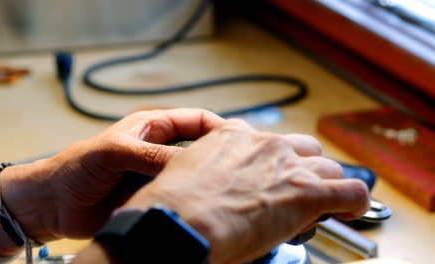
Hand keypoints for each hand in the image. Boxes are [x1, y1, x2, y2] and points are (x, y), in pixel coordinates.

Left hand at [0, 109, 224, 243]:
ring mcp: (158, 175)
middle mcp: (160, 150)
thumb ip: (152, 154)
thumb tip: (191, 161)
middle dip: (216, 157)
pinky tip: (200, 210)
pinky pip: (178, 198)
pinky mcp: (153, 198)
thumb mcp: (115, 151)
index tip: (237, 142)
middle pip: (199, 149)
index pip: (196, 120)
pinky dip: (190, 203)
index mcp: (153, 127)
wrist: (53, 204)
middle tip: (235, 171)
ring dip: (204, 183)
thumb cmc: (77, 167)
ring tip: (221, 193)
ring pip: (192, 176)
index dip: (218, 127)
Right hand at [124, 119, 369, 263]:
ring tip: (321, 204)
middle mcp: (264, 144)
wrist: (180, 220)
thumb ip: (209, 170)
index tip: (272, 179)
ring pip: (328, 168)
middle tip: (296, 190)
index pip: (268, 142)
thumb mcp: (188, 173)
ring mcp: (288, 165)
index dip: (275, 163)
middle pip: (304, 149)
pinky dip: (354, 202)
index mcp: (233, 136)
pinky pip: (351, 191)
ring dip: (326, 185)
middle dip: (304, 168)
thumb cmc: (174, 205)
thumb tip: (219, 185)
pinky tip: (350, 210)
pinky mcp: (307, 192)